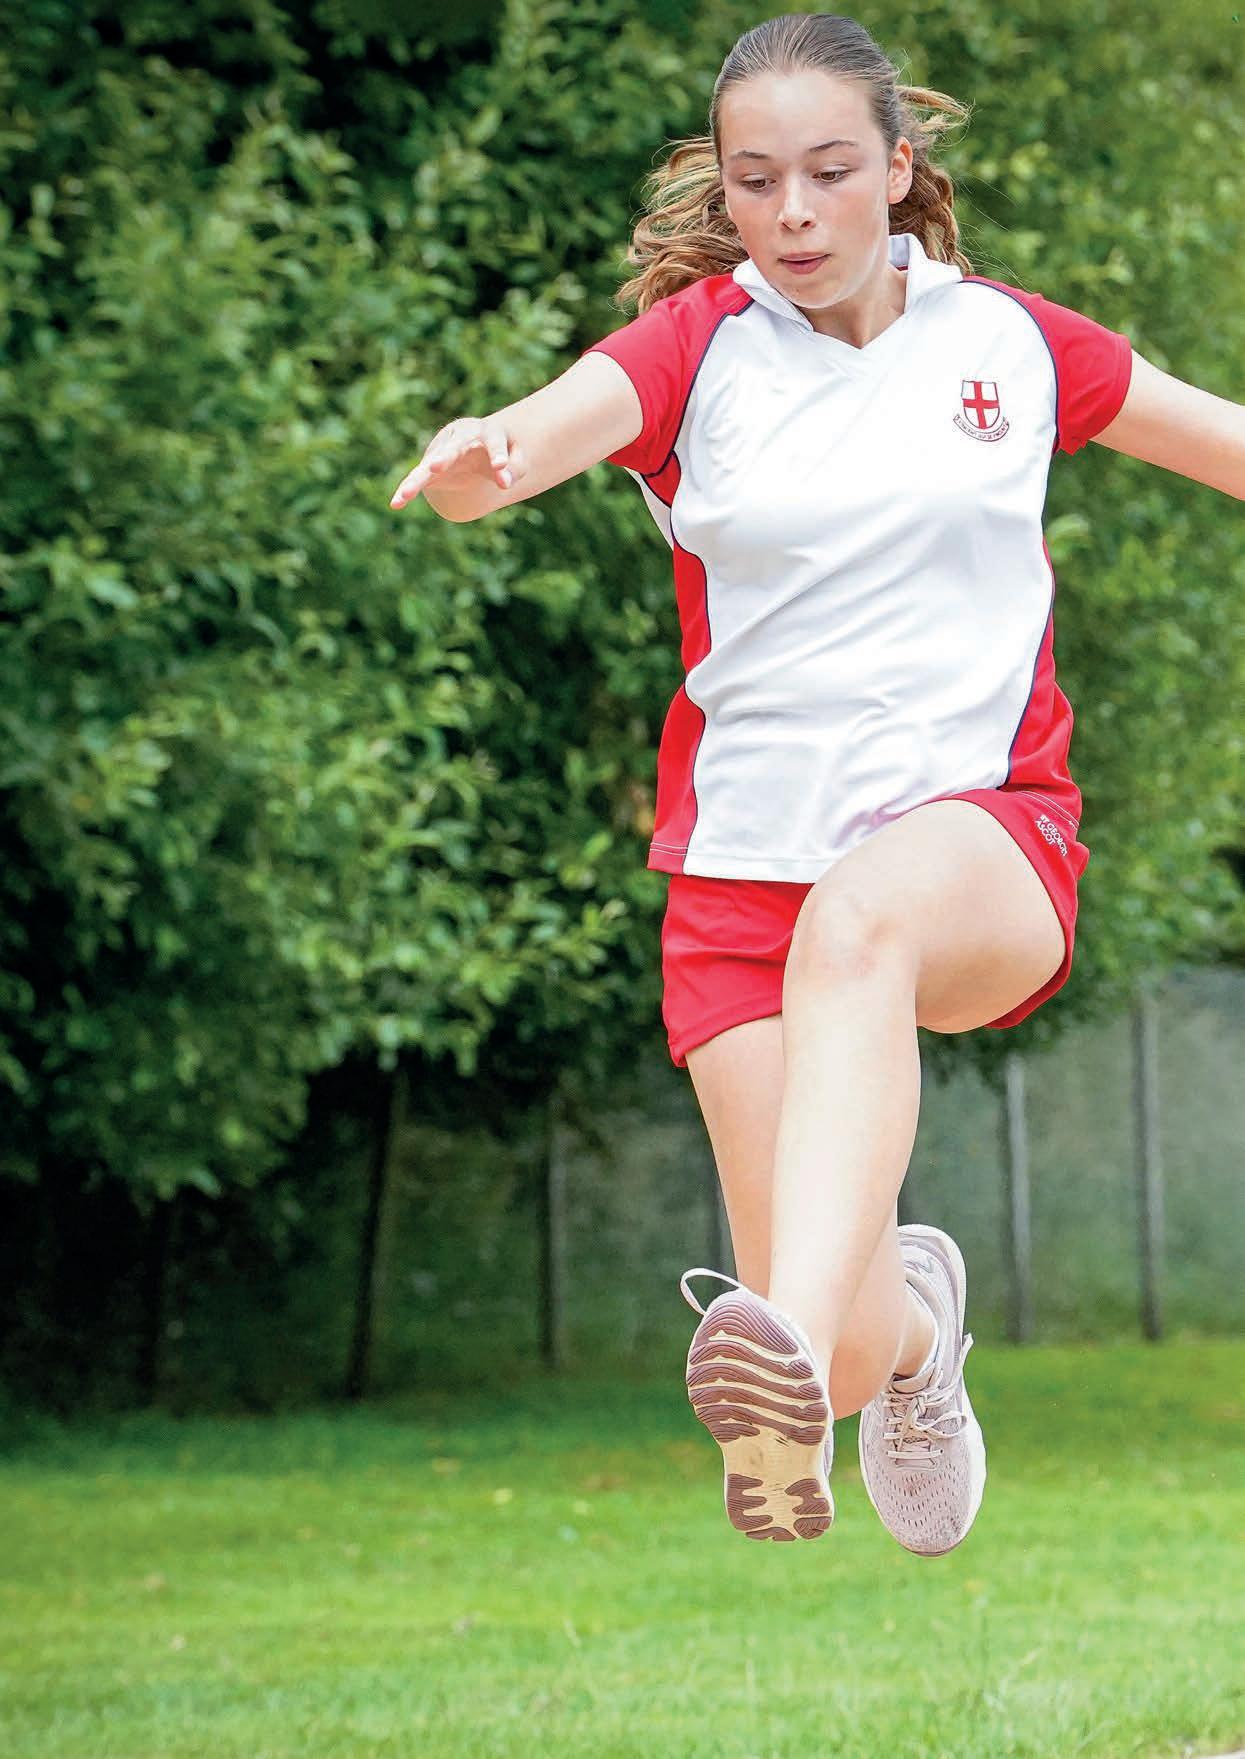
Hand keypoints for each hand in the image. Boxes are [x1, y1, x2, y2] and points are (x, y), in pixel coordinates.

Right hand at [389, 415, 519, 508]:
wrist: (481, 445)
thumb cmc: (503, 452)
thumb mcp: (516, 459)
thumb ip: (514, 469)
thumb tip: (503, 483)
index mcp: (485, 431)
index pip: (493, 441)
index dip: (497, 454)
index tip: (499, 467)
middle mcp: (460, 437)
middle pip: (452, 446)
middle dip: (444, 456)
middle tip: (436, 466)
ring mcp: (442, 451)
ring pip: (428, 465)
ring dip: (417, 480)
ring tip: (406, 494)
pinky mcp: (430, 467)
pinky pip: (417, 479)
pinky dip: (407, 490)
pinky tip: (396, 504)